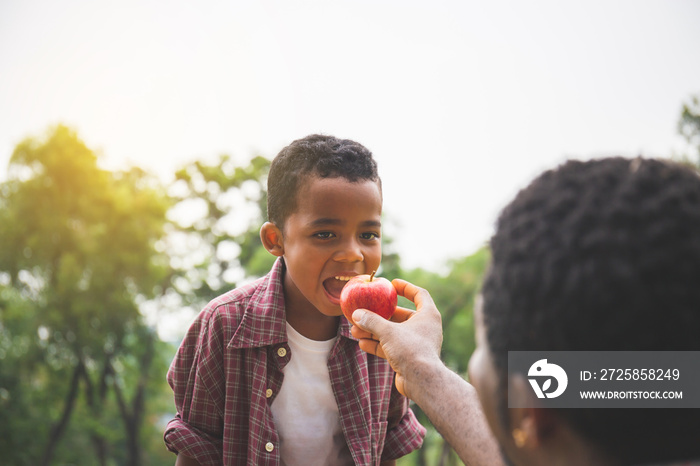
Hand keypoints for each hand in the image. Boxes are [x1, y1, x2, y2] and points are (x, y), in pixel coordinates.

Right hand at [351, 279, 442, 398]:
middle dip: (380, 315)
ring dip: (374, 331)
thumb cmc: (410, 350)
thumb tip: (356, 314)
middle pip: (400, 315)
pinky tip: (361, 344)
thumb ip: (371, 321)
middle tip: (364, 312)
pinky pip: (391, 346)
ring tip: (355, 330)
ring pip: (392, 332)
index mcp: (428, 315)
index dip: (405, 287)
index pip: (419, 294)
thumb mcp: (388, 331)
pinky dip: (377, 344)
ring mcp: (416, 343)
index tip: (391, 284)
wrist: (421, 381)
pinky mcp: (409, 357)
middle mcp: (424, 327)